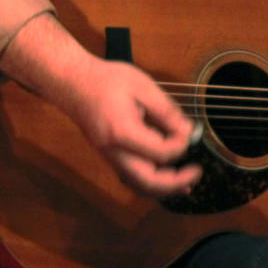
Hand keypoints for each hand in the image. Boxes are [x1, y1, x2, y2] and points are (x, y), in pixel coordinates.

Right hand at [0, 13, 198, 198]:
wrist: (71, 81)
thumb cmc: (104, 79)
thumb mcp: (142, 86)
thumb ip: (166, 111)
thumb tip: (187, 131)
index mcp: (122, 132)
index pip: (162, 152)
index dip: (181, 143)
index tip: (187, 128)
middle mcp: (113, 151)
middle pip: (149, 182)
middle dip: (175, 183)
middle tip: (196, 173)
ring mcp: (108, 156)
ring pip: (139, 185)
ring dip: (164, 188)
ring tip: (185, 184)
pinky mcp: (108, 154)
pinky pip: (131, 177)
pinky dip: (150, 181)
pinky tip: (164, 175)